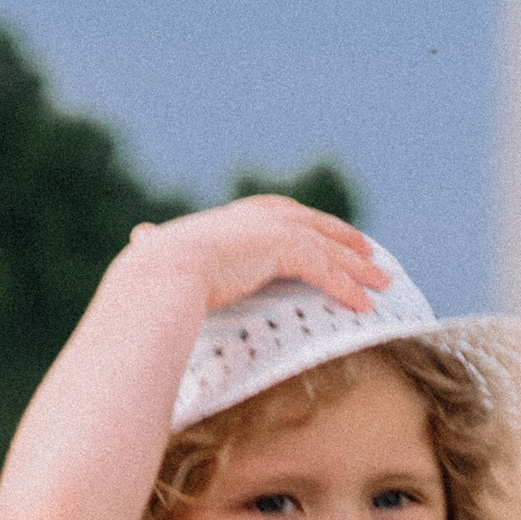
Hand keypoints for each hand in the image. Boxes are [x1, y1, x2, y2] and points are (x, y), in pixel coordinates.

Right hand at [121, 197, 385, 319]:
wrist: (158, 274)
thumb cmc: (148, 273)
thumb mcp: (156, 253)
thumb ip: (157, 246)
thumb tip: (138, 236)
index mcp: (230, 219)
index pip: (278, 213)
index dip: (304, 223)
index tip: (323, 232)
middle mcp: (255, 218)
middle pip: (314, 224)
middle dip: (344, 238)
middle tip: (370, 254)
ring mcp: (271, 230)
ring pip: (328, 247)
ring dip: (358, 266)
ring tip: (383, 283)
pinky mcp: (283, 249)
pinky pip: (325, 270)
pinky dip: (346, 287)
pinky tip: (363, 305)